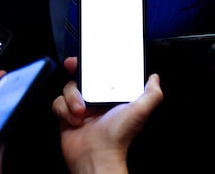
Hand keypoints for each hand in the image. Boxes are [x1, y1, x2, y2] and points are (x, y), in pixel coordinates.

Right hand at [52, 57, 163, 173]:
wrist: (96, 157)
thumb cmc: (119, 137)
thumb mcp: (140, 111)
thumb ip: (152, 93)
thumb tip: (155, 79)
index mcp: (113, 97)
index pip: (104, 73)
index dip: (97, 63)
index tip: (91, 56)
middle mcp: (97, 101)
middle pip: (83, 76)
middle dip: (77, 70)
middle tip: (73, 66)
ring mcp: (81, 108)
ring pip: (69, 88)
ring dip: (72, 97)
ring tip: (81, 111)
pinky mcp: (67, 116)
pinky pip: (58, 102)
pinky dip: (64, 109)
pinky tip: (73, 120)